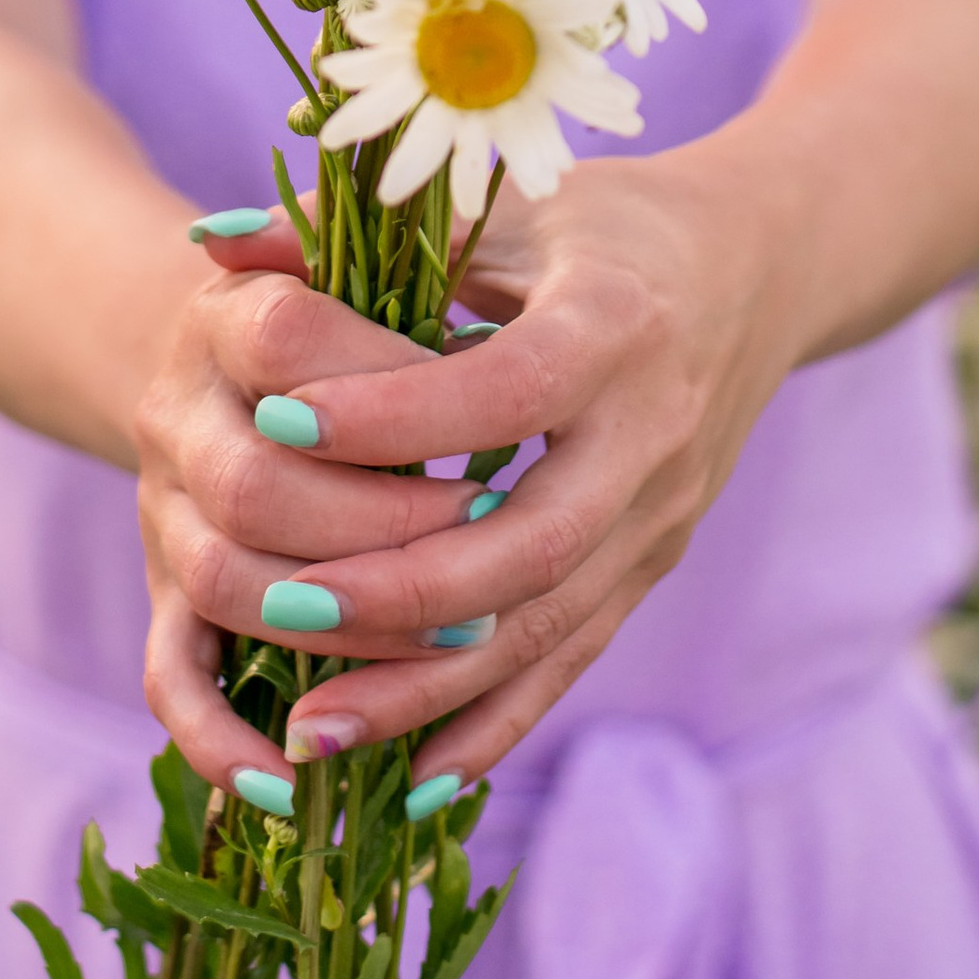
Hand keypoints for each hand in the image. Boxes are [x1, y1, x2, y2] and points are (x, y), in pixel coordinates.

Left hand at [136, 141, 803, 805]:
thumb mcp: (505, 199)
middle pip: (528, 545)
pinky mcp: (653, 567)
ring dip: (424, 689)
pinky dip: (491, 724)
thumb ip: (361, 223)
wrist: (758, 267)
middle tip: (269, 602)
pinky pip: (572, 661)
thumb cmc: (605, 224)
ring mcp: (659, 517)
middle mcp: (650, 436)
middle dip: (393, 590)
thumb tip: (219, 240)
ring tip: (308, 729)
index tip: (275, 418)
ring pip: (544, 629)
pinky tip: (409, 779)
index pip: (503, 393)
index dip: (392, 418)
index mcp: (615, 327)